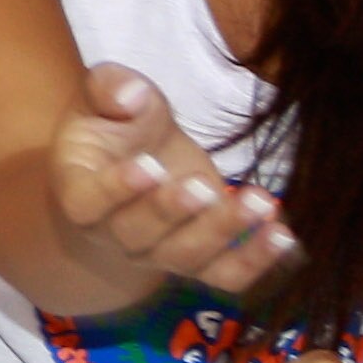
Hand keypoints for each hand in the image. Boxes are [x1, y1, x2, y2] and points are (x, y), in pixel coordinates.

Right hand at [49, 65, 294, 296]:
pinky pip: (225, 275)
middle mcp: (113, 234)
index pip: (90, 201)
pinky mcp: (198, 261)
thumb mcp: (104, 94)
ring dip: (225, 233)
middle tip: (206, 185)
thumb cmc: (115, 125)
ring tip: (259, 202)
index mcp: (80, 190)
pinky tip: (283, 234)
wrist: (135, 160)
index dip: (118, 190)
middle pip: (140, 237)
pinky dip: (256, 260)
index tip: (151, 166)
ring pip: (188, 257)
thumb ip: (111, 87)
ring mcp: (157, 254)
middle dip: (176, 213)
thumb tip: (131, 96)